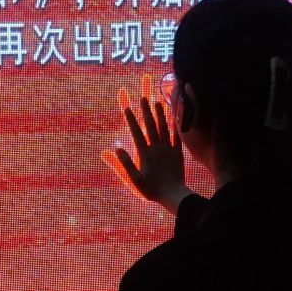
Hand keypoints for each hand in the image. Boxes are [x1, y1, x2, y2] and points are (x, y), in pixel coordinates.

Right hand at [102, 74, 191, 214]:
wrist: (172, 195)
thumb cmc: (150, 189)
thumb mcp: (132, 179)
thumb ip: (123, 163)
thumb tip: (114, 148)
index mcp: (144, 153)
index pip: (135, 132)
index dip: (130, 118)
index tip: (126, 105)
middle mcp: (155, 147)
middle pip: (149, 125)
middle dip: (145, 110)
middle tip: (143, 95)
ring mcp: (167, 148)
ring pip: (163, 127)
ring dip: (159, 113)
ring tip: (157, 100)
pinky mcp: (177, 152)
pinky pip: (176, 136)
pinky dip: (174, 125)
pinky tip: (173, 116)